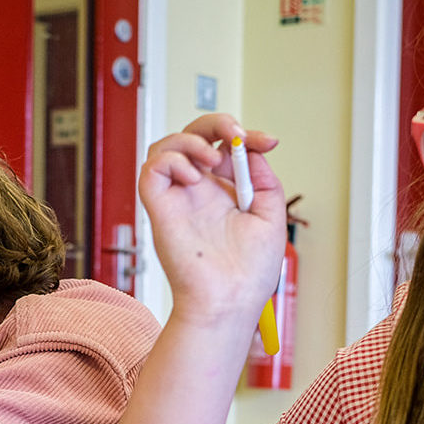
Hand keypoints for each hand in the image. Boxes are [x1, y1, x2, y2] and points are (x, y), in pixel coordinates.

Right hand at [139, 113, 286, 322]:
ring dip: (189, 139)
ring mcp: (178, 199)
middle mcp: (197, 193)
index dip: (244, 135)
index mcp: (223, 194)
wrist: (229, 301)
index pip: (224, 148)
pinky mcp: (160, 208)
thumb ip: (264, 181)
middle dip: (215, 122)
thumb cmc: (248, 274)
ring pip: (165, 147)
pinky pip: (152, 169)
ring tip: (212, 158)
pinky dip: (171, 160)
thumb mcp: (271, 218)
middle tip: (235, 133)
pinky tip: (193, 176)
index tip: (267, 141)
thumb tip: (251, 152)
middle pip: (193, 137)